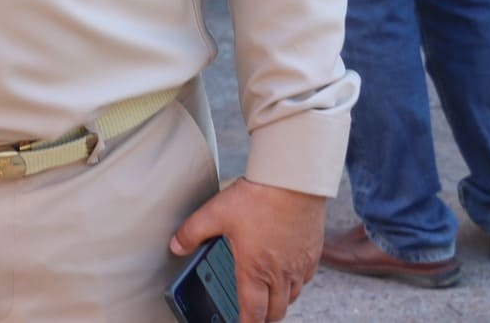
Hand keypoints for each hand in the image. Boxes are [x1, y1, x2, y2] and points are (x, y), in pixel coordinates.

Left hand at [171, 177, 326, 322]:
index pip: (253, 311)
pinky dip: (295, 284)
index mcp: (255, 270)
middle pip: (276, 311)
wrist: (293, 181)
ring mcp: (300, 265)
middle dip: (264, 318)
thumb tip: (176, 246)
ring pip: (292, 297)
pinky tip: (287, 274)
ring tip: (268, 297)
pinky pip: (306, 280)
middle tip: (255, 316)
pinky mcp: (313, 254)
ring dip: (280, 302)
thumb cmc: (258, 197)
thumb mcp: (215, 213)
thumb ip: (192, 232)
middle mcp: (281, 274)